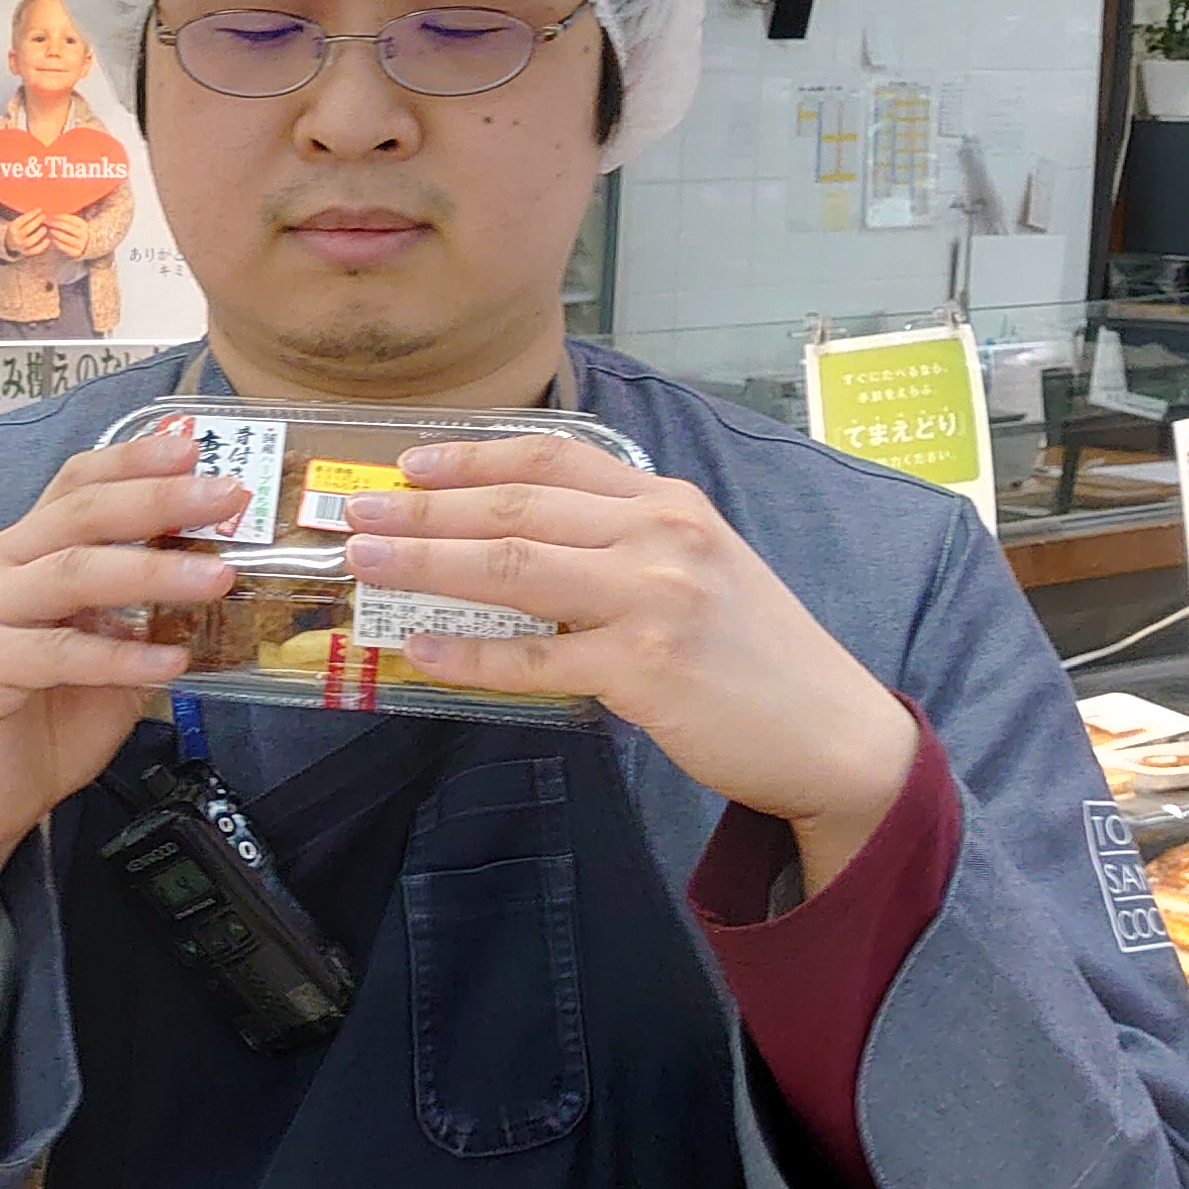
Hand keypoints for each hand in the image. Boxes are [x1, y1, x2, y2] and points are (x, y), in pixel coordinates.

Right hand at [0, 429, 231, 1066]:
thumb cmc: (45, 718)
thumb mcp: (105, 647)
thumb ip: (138, 605)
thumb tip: (218, 560)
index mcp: (17, 550)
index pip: (73, 482)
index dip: (132, 459)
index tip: (192, 443)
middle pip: (79, 514)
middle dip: (160, 499)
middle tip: (230, 497)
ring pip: (72, 574)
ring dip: (152, 572)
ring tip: (219, 577)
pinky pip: (58, 652)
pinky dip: (121, 657)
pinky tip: (171, 665)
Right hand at [6, 212, 52, 257]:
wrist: (10, 242)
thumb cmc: (18, 229)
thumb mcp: (18, 222)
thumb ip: (27, 218)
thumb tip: (40, 211)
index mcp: (12, 228)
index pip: (22, 220)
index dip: (32, 214)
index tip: (40, 209)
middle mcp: (15, 237)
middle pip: (26, 230)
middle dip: (36, 222)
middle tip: (44, 217)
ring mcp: (20, 246)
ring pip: (30, 241)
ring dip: (39, 234)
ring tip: (45, 228)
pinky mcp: (26, 252)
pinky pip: (34, 251)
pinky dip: (42, 246)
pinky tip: (48, 240)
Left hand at [44, 213, 95, 258]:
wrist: (85, 246)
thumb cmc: (76, 232)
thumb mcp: (75, 225)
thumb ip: (67, 221)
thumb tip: (53, 216)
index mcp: (83, 225)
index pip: (72, 219)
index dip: (62, 217)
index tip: (54, 216)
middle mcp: (83, 235)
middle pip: (70, 228)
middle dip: (58, 224)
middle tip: (50, 223)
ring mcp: (80, 244)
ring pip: (68, 238)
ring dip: (58, 234)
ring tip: (51, 230)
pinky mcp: (76, 252)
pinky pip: (66, 248)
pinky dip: (58, 243)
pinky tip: (53, 239)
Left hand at [343, 435, 919, 887]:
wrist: (830, 730)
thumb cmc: (754, 652)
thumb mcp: (699, 565)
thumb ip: (623, 541)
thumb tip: (514, 541)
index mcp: (669, 502)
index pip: (552, 461)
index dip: (472, 457)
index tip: (409, 463)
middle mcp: (661, 535)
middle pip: (516, 509)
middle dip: (426, 508)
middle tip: (357, 512)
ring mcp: (654, 599)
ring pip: (513, 568)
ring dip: (428, 562)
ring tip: (367, 563)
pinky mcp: (646, 668)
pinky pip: (534, 657)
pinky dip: (471, 653)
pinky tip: (423, 648)